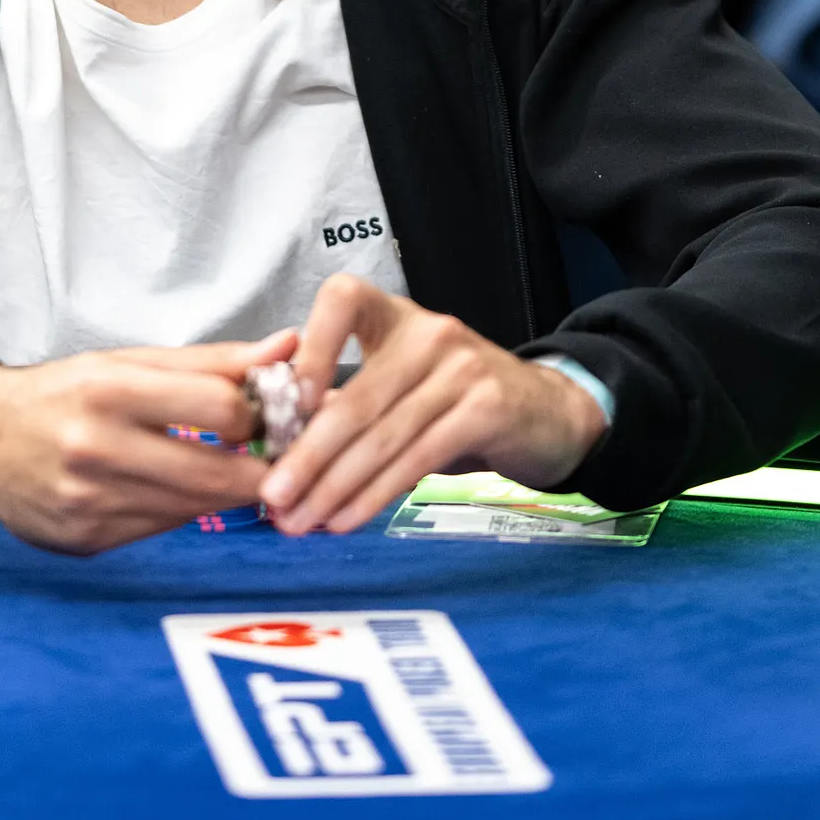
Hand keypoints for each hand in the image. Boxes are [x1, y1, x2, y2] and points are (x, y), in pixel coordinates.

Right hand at [0, 334, 296, 553]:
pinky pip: (160, 530)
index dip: (261, 414)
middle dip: (259, 469)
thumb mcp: (126, 361)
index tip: (273, 414)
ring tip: (223, 467)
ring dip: (221, 492)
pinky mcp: (86, 541)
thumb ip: (211, 360)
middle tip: (276, 457)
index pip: (222, 408)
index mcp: (110, 390)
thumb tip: (286, 348)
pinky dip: (178, 510)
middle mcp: (97, 449)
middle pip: (217, 473)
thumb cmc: (60, 393)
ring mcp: (90, 502)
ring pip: (194, 508)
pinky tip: (168, 489)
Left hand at [259, 276, 606, 536]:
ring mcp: (461, 368)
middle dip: (307, 455)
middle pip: (356, 397)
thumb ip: (349, 401)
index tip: (287, 401)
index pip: (343, 298)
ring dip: (334, 486)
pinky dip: (375, 494)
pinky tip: (347, 518)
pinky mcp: (486, 408)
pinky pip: (416, 458)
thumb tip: (278, 448)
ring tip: (300, 521)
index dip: (310, 344)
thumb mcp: (402, 384)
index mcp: (395, 315)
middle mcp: (428, 331)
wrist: (546, 413)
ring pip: (382, 436)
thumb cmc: (454, 400)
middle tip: (273, 497)